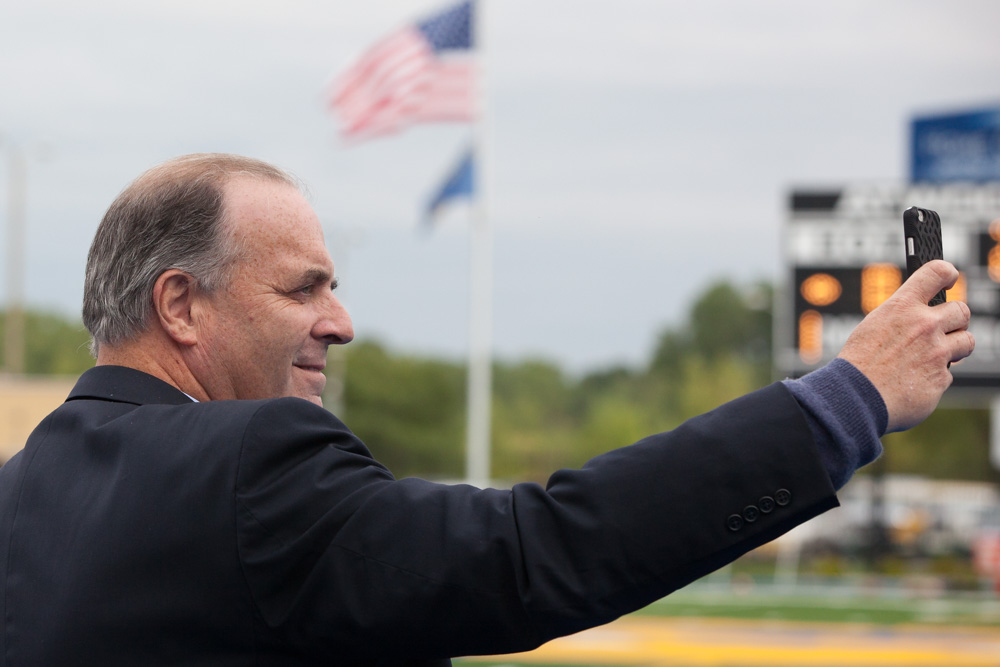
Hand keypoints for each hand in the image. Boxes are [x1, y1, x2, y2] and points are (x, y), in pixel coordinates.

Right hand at [837, 260, 973, 432]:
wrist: (855, 396)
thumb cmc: (859, 362)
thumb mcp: (874, 326)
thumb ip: (902, 318)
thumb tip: (922, 317)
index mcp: (902, 307)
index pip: (936, 272)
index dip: (947, 272)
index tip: (950, 277)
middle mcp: (924, 325)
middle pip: (962, 310)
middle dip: (956, 320)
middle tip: (945, 328)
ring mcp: (937, 352)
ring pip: (966, 341)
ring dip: (955, 347)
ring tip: (934, 356)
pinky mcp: (941, 378)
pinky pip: (948, 373)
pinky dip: (934, 377)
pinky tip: (915, 381)